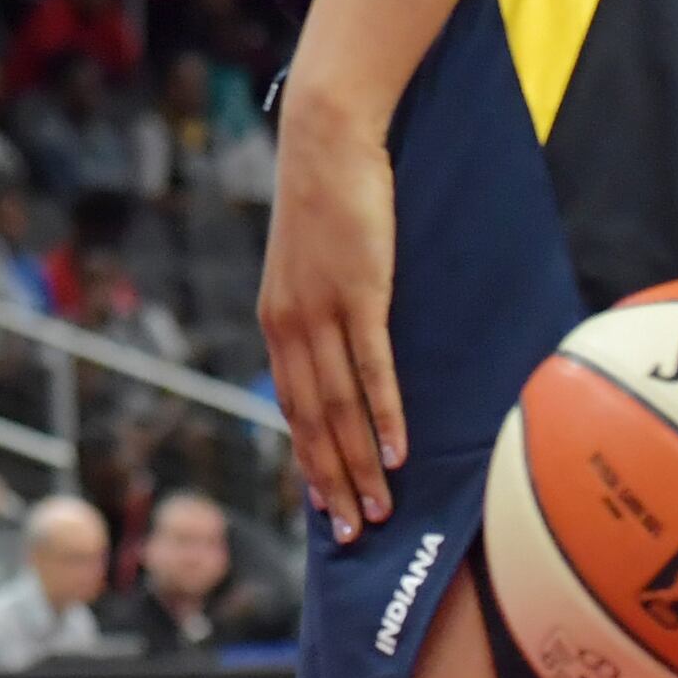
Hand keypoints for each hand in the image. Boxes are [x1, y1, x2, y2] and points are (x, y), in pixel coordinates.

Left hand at [256, 96, 407, 543]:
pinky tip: (400, 452)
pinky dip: (385, 416)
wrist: (326, 142)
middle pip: (312, 421)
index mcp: (277, 323)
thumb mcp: (315, 265)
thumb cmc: (330, 200)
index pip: (292, 407)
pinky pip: (371, 369)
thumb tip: (348, 346)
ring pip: (340, 407)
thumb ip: (324, 310)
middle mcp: (289, 326)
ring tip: (379, 511)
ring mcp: (320, 313)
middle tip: (353, 535)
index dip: (308, 459)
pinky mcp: (357, 295)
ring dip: (361, 464)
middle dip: (333, 482)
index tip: (324, 505)